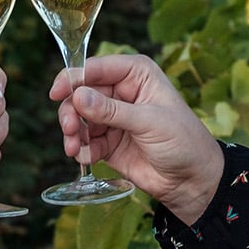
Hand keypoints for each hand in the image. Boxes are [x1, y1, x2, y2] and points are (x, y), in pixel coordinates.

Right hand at [49, 53, 224, 223]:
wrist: (191, 180)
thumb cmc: (182, 141)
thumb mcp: (149, 121)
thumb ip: (112, 110)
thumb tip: (78, 96)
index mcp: (136, 74)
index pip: (96, 68)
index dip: (74, 77)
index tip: (57, 93)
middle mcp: (120, 91)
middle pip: (81, 92)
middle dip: (71, 111)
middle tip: (70, 129)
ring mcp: (112, 116)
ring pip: (78, 116)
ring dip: (72, 132)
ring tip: (73, 147)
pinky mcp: (106, 141)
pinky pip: (83, 140)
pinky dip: (80, 148)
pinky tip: (86, 157)